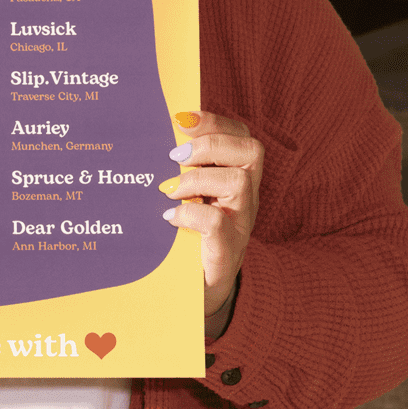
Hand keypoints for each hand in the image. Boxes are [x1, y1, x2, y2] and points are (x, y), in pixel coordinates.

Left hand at [161, 111, 263, 325]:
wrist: (201, 289)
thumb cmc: (190, 235)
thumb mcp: (190, 195)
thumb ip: (182, 167)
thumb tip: (156, 132)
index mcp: (237, 176)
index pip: (241, 135)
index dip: (214, 121)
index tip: (180, 118)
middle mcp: (245, 197)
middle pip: (251, 150)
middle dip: (211, 143)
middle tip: (177, 155)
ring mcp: (240, 223)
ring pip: (238, 181)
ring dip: (198, 178)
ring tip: (172, 189)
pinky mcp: (227, 250)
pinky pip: (216, 222)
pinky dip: (190, 214)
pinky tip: (170, 217)